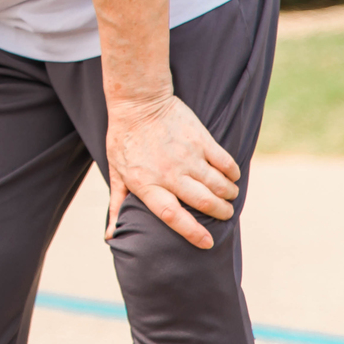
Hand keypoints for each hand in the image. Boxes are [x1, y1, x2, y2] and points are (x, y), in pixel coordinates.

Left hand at [104, 92, 240, 250]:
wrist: (139, 101)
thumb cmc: (125, 139)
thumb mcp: (116, 172)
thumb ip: (117, 204)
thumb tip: (110, 236)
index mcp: (146, 184)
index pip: (171, 216)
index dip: (192, 232)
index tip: (208, 243)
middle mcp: (169, 173)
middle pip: (203, 203)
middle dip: (220, 212)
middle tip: (224, 212)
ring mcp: (187, 156)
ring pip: (218, 185)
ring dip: (229, 195)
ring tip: (229, 196)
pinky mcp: (201, 140)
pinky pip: (225, 163)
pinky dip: (232, 174)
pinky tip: (231, 176)